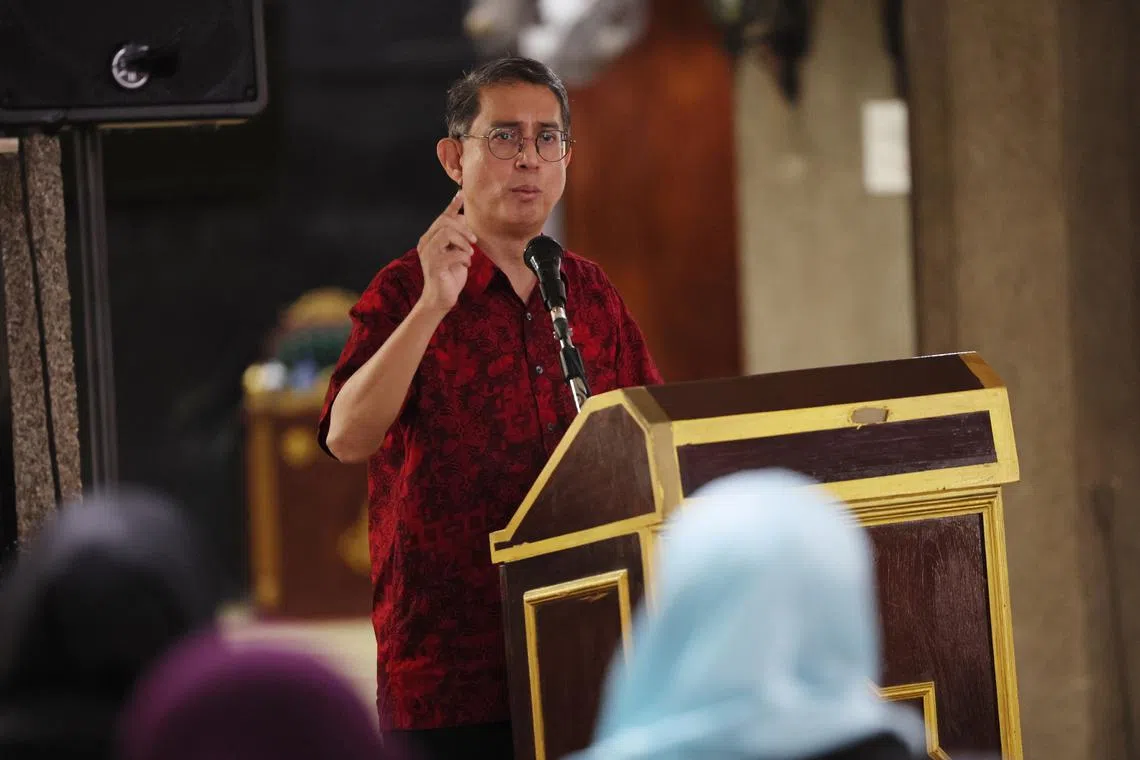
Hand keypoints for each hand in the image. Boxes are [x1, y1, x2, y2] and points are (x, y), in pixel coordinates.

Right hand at [417, 190, 475, 314]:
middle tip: (474, 241)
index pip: (441, 217)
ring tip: (470, 253)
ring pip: (446, 233)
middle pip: (444, 222)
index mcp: (430, 238)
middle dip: (463, 228)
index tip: (461, 194)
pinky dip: (464, 256)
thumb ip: (458, 238)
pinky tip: (466, 263)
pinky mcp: (434, 266)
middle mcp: (426, 243)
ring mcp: (428, 254)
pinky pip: (452, 253)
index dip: (452, 206)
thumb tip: (464, 218)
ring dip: (463, 241)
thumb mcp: (456, 252)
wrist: (441, 299)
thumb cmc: (450, 275)